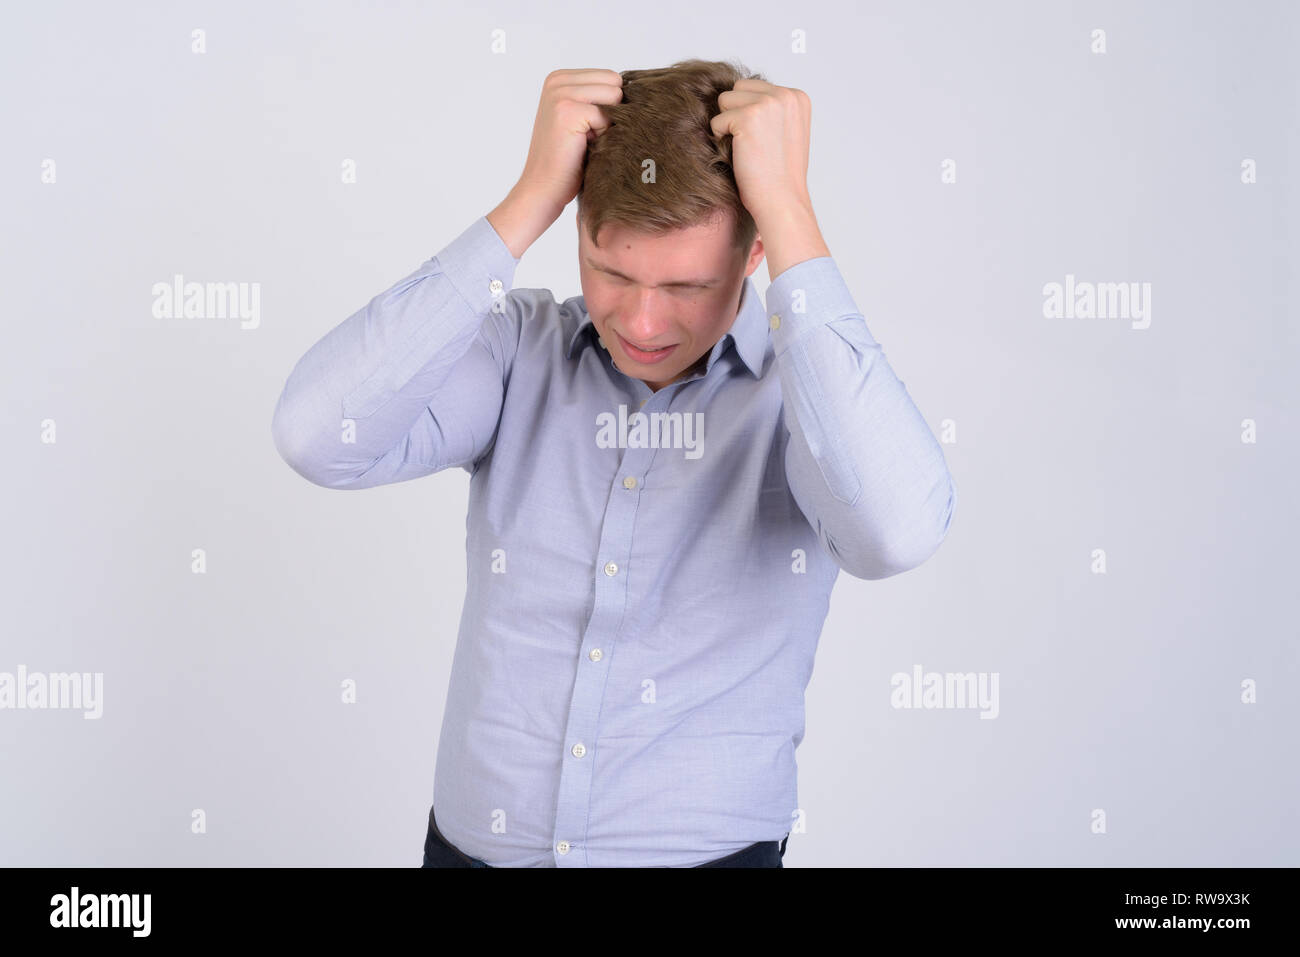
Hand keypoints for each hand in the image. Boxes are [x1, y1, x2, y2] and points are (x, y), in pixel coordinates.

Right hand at [516, 68, 622, 213]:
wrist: (544, 189)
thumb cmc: (568, 160)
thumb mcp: (583, 119)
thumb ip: (600, 97)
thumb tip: (640, 89)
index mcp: (560, 78)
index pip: (611, 77)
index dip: (610, 107)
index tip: (587, 128)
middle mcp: (557, 80)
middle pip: (615, 82)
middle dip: (611, 112)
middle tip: (587, 137)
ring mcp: (560, 93)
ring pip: (614, 95)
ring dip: (607, 123)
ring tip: (585, 141)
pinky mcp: (567, 110)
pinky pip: (607, 116)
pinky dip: (602, 136)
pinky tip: (582, 148)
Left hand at [709, 79, 813, 222]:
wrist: (781, 201)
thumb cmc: (780, 176)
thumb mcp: (786, 132)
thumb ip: (773, 110)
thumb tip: (742, 93)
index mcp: (797, 97)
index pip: (755, 87)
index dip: (749, 114)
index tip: (763, 140)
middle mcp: (786, 94)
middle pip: (738, 88)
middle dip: (736, 114)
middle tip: (750, 144)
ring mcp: (768, 103)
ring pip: (725, 100)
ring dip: (728, 125)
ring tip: (746, 148)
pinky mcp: (748, 117)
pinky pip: (717, 120)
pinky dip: (720, 139)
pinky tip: (740, 155)